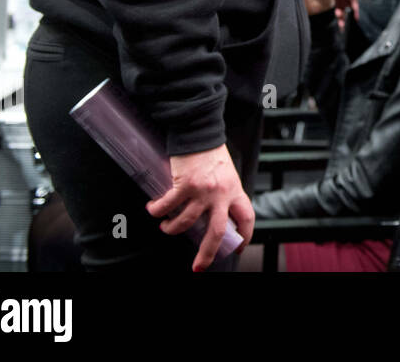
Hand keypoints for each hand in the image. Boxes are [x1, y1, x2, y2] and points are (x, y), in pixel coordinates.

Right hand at [147, 143, 252, 271]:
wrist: (199, 131)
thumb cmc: (211, 151)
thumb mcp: (226, 173)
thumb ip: (223, 192)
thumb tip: (214, 211)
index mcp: (235, 190)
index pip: (246, 217)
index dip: (244, 235)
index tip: (238, 247)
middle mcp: (221, 193)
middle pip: (217, 231)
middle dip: (206, 253)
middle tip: (198, 267)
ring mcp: (202, 190)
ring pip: (186, 222)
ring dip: (172, 229)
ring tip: (166, 227)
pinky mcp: (184, 184)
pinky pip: (167, 206)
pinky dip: (158, 211)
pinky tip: (153, 209)